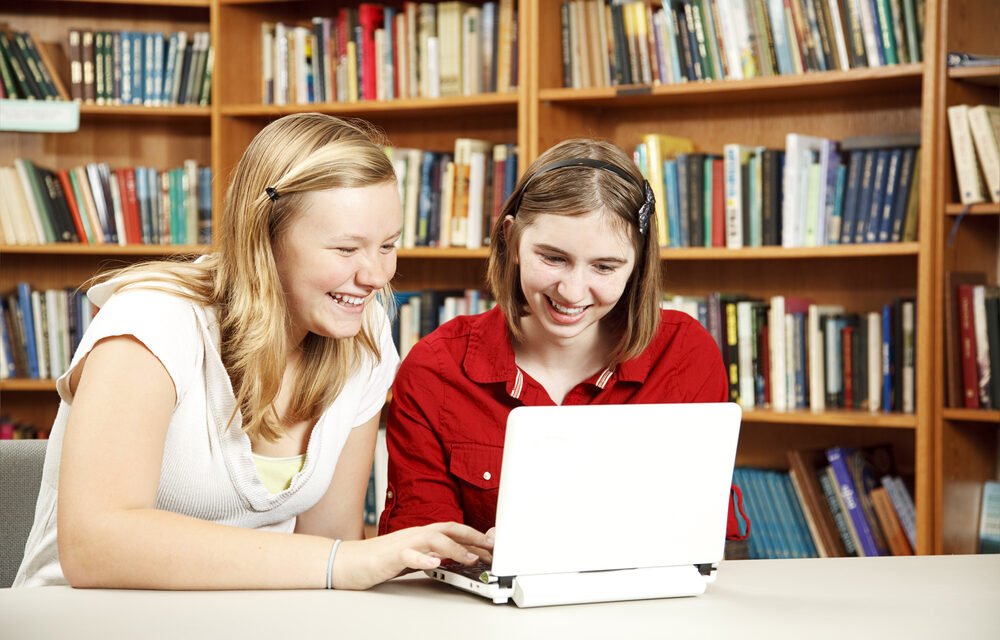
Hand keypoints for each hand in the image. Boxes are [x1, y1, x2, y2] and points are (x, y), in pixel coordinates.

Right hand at [332, 522, 492, 589]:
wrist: (347, 562)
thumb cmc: (378, 560)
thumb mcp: (411, 557)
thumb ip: (430, 555)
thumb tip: (452, 559)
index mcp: (420, 534)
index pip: (452, 530)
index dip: (473, 535)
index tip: (491, 545)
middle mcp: (414, 534)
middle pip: (448, 529)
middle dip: (472, 537)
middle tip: (491, 547)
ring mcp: (402, 543)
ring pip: (432, 539)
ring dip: (454, 548)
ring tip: (470, 559)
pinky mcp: (389, 556)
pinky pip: (408, 556)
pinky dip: (423, 559)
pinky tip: (434, 564)